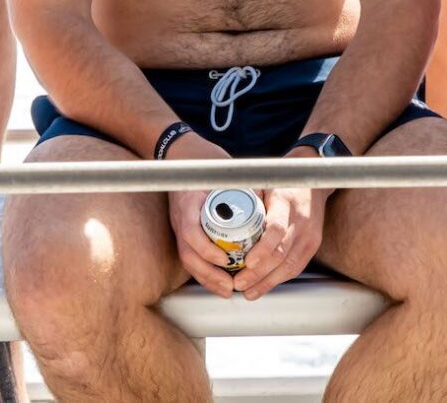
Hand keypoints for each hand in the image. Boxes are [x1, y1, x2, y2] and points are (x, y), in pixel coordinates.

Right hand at [164, 136, 239, 298]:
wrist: (186, 155)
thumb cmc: (209, 162)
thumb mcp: (227, 170)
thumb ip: (245, 185)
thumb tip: (268, 203)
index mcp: (189, 200)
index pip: (191, 231)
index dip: (206, 249)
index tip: (225, 259)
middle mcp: (180, 216)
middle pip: (187, 253)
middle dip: (208, 273)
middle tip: (231, 285)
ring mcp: (178, 224)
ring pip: (187, 259)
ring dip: (206, 278)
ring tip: (227, 290)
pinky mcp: (183, 232)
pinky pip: (190, 256)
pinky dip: (204, 272)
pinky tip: (219, 282)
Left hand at [230, 168, 327, 298]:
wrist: (313, 183)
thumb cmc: (283, 183)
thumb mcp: (264, 183)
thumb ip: (246, 198)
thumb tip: (219, 213)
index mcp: (285, 202)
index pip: (276, 229)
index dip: (262, 249)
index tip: (246, 262)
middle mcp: (301, 220)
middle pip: (281, 253)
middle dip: (259, 273)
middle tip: (239, 283)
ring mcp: (309, 235)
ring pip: (289, 265)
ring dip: (268, 282)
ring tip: (248, 292)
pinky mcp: (313, 245)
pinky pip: (296, 267)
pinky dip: (278, 279)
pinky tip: (264, 286)